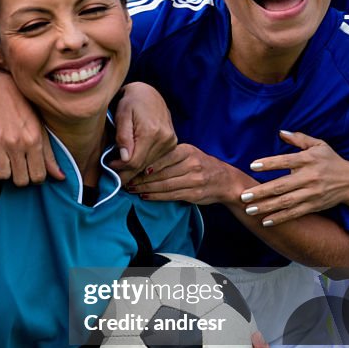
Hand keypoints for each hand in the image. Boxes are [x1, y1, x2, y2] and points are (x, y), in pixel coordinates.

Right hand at [0, 68, 63, 184]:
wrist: (0, 87)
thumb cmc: (24, 108)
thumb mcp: (41, 128)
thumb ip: (50, 155)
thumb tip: (60, 177)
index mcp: (34, 140)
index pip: (38, 177)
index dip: (36, 176)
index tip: (32, 168)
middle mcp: (16, 142)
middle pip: (20, 180)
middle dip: (21, 175)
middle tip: (19, 165)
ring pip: (1, 175)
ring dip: (4, 170)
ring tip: (6, 159)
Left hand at [108, 82, 176, 183]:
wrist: (149, 93)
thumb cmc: (131, 101)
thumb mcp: (122, 115)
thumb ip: (123, 136)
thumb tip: (124, 158)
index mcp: (152, 132)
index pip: (134, 162)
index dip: (120, 168)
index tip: (108, 166)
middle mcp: (165, 139)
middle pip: (142, 166)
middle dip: (126, 172)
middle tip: (112, 173)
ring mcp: (171, 142)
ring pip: (149, 166)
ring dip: (134, 169)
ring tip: (120, 166)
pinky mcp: (172, 144)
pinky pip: (155, 161)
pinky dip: (143, 163)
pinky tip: (132, 161)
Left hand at [127, 143, 242, 203]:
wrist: (224, 180)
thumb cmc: (201, 165)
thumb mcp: (188, 153)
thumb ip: (169, 155)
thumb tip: (142, 157)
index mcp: (187, 151)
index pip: (161, 156)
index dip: (143, 163)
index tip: (129, 166)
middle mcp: (191, 164)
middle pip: (160, 172)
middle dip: (140, 177)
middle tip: (124, 179)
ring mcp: (193, 180)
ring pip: (163, 185)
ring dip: (144, 188)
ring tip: (131, 188)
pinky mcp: (193, 194)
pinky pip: (170, 195)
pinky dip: (155, 196)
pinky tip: (144, 196)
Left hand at [241, 131, 348, 225]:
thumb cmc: (332, 161)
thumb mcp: (319, 145)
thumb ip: (299, 139)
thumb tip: (281, 132)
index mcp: (309, 160)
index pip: (286, 161)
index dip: (269, 163)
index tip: (253, 166)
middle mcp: (310, 177)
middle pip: (282, 185)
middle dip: (261, 192)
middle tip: (243, 196)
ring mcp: (312, 193)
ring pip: (286, 202)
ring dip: (266, 207)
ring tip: (249, 210)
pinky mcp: (314, 206)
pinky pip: (295, 213)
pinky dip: (280, 218)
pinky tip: (265, 222)